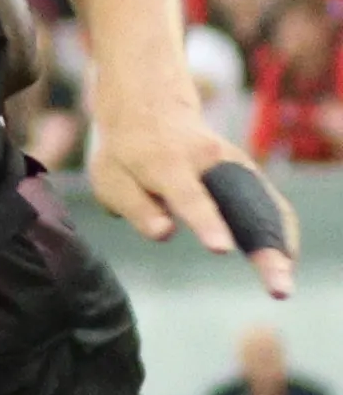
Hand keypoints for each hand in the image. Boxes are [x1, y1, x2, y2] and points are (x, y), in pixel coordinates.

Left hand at [92, 93, 299, 299]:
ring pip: (264, 206)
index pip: (190, 196)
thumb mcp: (110, 178)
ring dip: (279, 245)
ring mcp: (235, 164)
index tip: (222, 249)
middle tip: (278, 284)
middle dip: (263, 246)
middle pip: (242, 206)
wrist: (150, 109)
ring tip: (284, 283)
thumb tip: (165, 233)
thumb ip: (136, 207)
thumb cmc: (125, 155)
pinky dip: (279, 232)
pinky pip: (269, 204)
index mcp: (168, 163)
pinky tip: (284, 262)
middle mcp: (210, 160)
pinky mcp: (248, 172)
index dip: (206, 222)